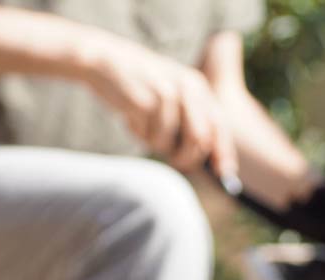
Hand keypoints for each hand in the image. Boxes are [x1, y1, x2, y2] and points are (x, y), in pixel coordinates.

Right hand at [82, 34, 236, 176]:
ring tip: (143, 128)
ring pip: (172, 143)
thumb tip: (206, 159)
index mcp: (197, 86)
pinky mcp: (147, 102)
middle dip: (189, 158)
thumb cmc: (137, 84)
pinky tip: (130, 117)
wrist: (101, 60)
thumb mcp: (170, 94)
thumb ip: (190, 119)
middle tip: (175, 161)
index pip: (220, 126)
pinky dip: (139, 135)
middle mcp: (188, 88)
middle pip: (200, 140)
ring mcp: (168, 95)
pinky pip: (150, 137)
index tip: (223, 174)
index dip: (223, 153)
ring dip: (157, 144)